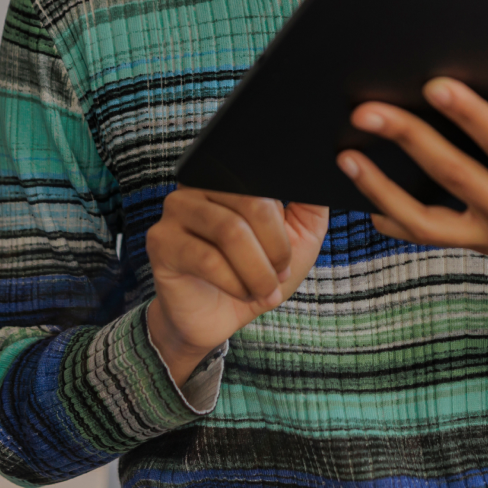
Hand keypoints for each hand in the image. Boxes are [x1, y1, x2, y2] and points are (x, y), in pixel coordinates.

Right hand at [146, 190, 328, 385]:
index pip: (267, 177)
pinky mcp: (161, 242)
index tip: (291, 249)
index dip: (287, 219)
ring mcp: (177, 209)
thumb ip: (313, 203)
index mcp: (233, 173)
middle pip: (252, 203)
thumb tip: (326, 171)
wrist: (218, 316)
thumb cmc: (258, 270)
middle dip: (276, 247)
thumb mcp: (298, 236)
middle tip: (280, 272)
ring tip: (264, 288)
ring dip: (257, 270)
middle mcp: (201, 182)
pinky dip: (236, 283)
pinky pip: (208, 259)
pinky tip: (243, 293)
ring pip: (231, 231)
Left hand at [336, 58, 487, 371]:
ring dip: (382, 189)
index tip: (436, 85)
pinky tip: (364, 199)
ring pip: (427, 220)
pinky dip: (393, 221)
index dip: (472, 118)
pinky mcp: (484, 245)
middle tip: (367, 111)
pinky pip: (430, 237)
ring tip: (345, 154)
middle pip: (454, 178)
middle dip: (408, 142)